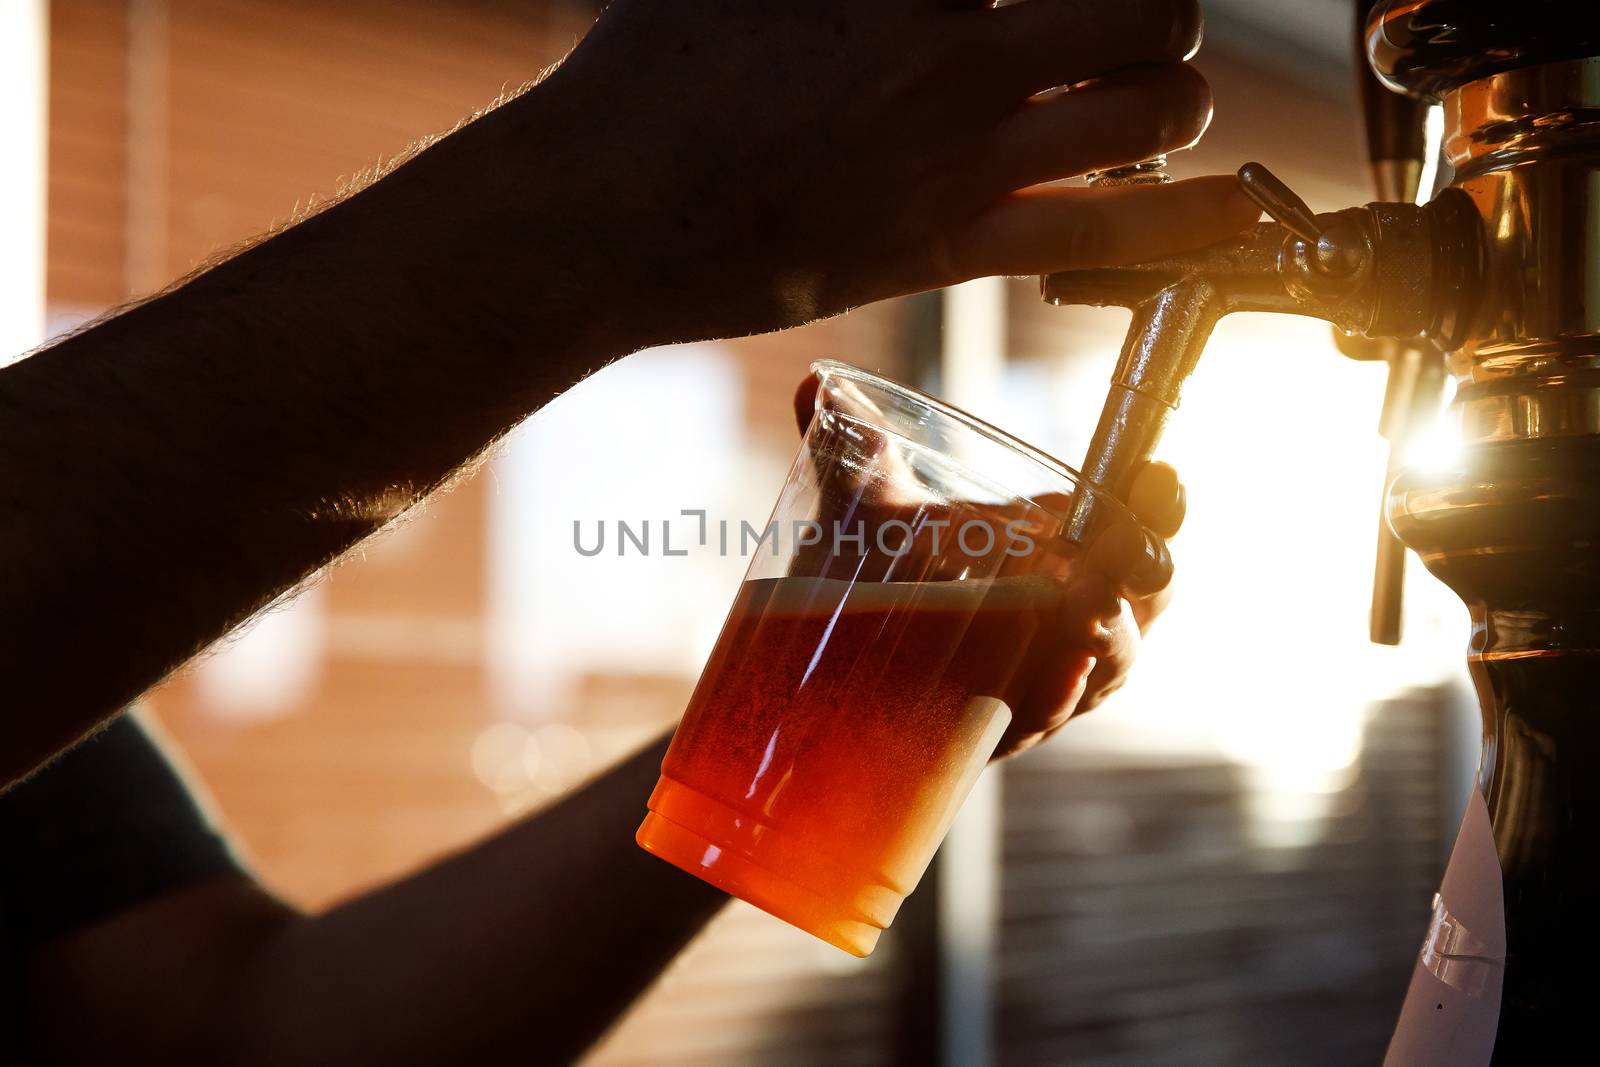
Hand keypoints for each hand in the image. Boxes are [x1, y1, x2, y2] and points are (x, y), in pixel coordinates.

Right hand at [520, 0, 1258, 347]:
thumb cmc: (643, 76)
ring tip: (1145, 101)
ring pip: (1151, 115)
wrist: (601, 215)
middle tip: (1130, 20)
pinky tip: (1221, 211)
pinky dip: (1184, 224)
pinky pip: (1104, 239)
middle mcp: (953, 57)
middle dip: (1160, 8)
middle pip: (1148, 5)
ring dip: (1172, 99)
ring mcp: (958, 160)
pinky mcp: (946, 250)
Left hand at [793, 372, 1184, 757]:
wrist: (823, 666)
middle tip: (1126, 551)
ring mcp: (1048, 671)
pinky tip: (1064, 674)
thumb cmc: (872, 574)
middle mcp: (1071, 611)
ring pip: (1113, 659)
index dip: (1161, 498)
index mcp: (1062, 547)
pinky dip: (1064, 693)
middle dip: (1150, 568)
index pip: (1138, 517)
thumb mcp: (870, 506)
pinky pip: (1054, 711)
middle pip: (1149, 593)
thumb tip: (816, 383)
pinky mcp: (1009, 723)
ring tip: (1091, 615)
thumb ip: (855, 444)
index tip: (1158, 479)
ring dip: (1115, 636)